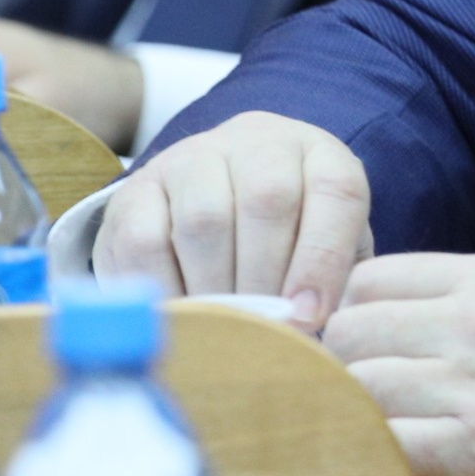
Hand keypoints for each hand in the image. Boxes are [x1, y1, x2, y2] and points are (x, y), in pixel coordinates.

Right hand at [91, 111, 372, 323]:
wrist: (211, 205)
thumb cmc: (285, 245)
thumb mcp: (323, 254)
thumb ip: (332, 285)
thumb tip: (307, 328)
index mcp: (319, 155)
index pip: (336, 190)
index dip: (324, 258)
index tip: (309, 316)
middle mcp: (259, 143)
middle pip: (266, 200)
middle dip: (265, 279)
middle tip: (261, 332)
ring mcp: (192, 158)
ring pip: (204, 219)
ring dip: (216, 288)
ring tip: (223, 328)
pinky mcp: (138, 189)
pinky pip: (146, 240)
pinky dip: (165, 289)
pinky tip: (182, 316)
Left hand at [325, 254, 474, 475]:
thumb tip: (404, 322)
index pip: (373, 275)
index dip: (347, 311)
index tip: (345, 343)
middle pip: (351, 330)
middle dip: (335, 365)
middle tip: (338, 395)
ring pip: (356, 387)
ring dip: (346, 414)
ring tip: (350, 435)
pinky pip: (385, 447)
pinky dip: (367, 460)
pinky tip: (373, 470)